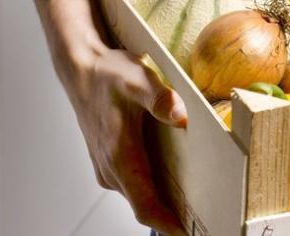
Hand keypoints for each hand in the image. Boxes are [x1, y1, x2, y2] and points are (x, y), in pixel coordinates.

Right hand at [60, 23, 188, 235]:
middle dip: (173, 216)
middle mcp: (112, 169)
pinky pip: (135, 184)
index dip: (165, 222)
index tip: (186, 232)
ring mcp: (109, 168)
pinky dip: (154, 189)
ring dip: (165, 203)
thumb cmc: (109, 75)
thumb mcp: (137, 79)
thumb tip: (180, 115)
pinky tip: (179, 180)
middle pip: (145, 205)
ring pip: (140, 196)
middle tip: (208, 217)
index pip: (143, 204)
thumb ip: (159, 98)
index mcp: (120, 156)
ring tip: (199, 203)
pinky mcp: (111, 163)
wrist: (81, 70)